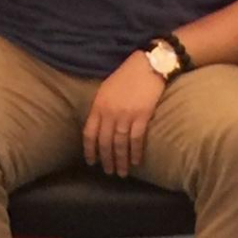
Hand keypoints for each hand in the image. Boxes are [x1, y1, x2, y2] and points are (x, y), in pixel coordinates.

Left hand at [83, 52, 166, 175]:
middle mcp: (109, 112)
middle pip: (104, 142)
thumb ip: (101, 108)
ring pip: (120, 144)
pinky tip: (135, 161)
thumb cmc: (126, 76)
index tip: (91, 161)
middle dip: (106, 159)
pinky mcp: (142, 116)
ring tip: (121, 172)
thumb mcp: (106, 89)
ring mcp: (125, 115)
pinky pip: (136, 139)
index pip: (89, 132)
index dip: (89, 149)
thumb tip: (99, 127)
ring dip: (121, 160)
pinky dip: (135, 152)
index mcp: (98, 104)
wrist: (147, 65)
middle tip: (109, 172)